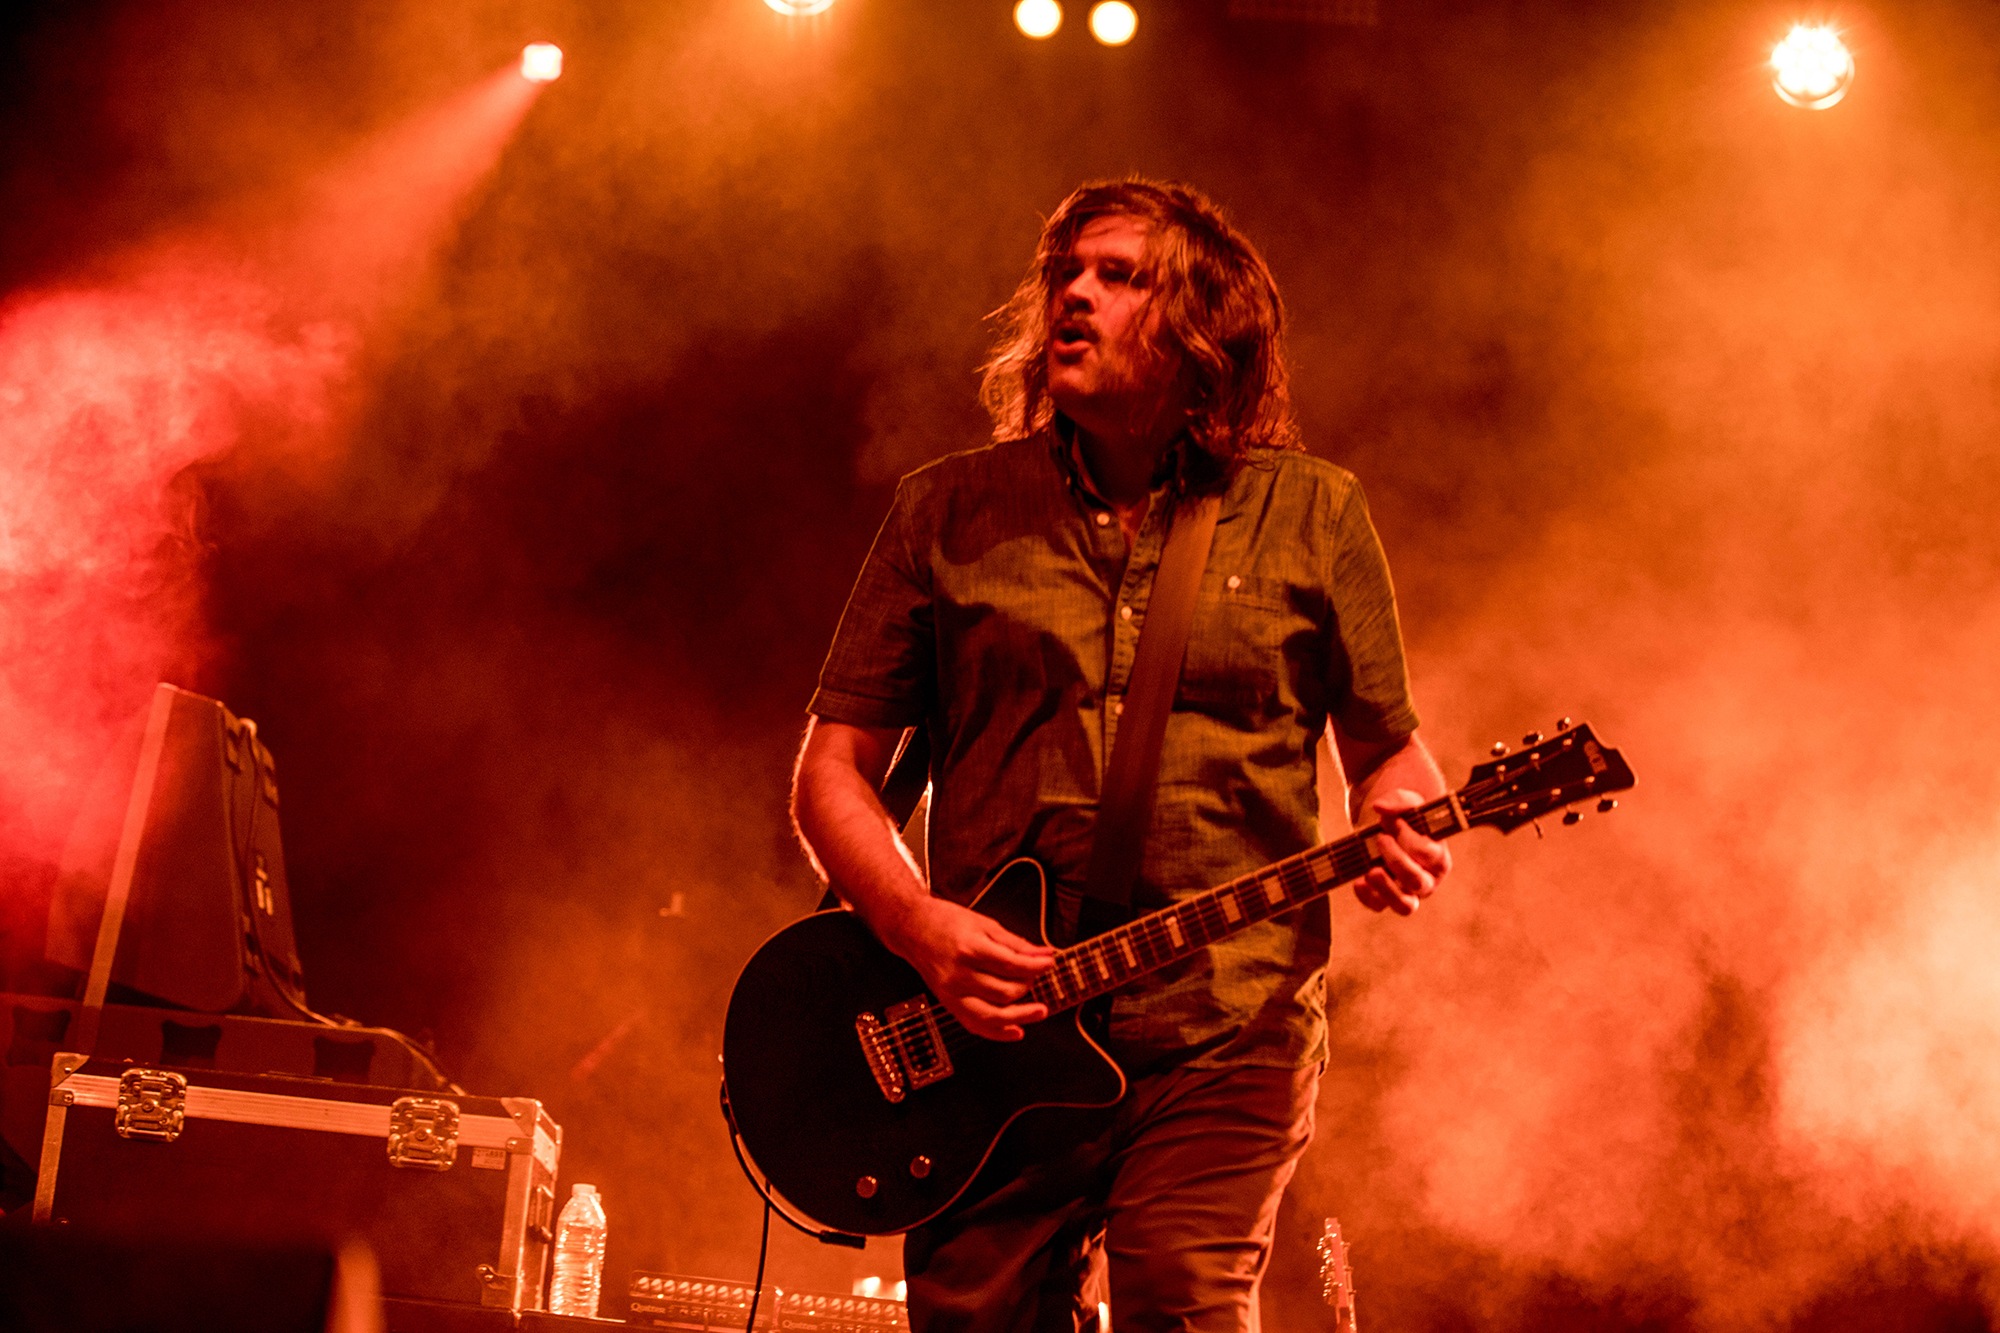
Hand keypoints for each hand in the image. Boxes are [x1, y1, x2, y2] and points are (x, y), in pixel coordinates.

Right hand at [882, 896, 1054, 1041]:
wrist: (912, 928)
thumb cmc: (947, 922)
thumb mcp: (984, 924)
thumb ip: (1015, 943)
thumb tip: (1044, 954)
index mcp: (969, 949)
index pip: (1010, 965)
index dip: (1036, 966)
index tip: (1050, 963)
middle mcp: (958, 975)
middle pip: (1004, 992)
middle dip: (1028, 986)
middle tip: (1036, 975)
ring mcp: (951, 993)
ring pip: (992, 1015)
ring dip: (1021, 1015)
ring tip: (1040, 1010)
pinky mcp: (948, 1004)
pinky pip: (975, 1025)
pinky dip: (998, 1032)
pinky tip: (1017, 1031)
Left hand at [1353, 788, 1450, 915]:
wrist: (1389, 829)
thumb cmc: (1405, 818)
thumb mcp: (1407, 803)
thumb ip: (1399, 801)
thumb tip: (1380, 806)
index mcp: (1439, 857)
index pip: (1428, 855)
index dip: (1410, 840)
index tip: (1396, 823)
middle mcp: (1428, 880)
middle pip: (1418, 882)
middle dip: (1396, 861)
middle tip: (1380, 838)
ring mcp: (1408, 892)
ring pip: (1405, 905)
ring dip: (1386, 889)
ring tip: (1370, 870)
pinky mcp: (1387, 898)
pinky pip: (1379, 906)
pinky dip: (1367, 896)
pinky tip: (1358, 881)